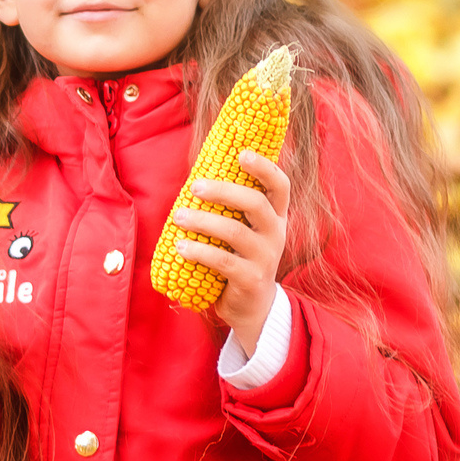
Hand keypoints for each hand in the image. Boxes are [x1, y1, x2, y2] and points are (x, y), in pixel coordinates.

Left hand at [171, 150, 290, 357]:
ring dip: (202, 221)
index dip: (265, 167)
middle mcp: (276, 234)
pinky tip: (180, 247)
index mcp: (276, 217)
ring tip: (179, 217)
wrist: (252, 307)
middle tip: (195, 187)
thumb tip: (196, 176)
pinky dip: (198, 251)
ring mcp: (266, 257)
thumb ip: (230, 208)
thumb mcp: (243, 231)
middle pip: (256, 203)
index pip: (280, 185)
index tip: (242, 153)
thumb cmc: (239, 258)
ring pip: (234, 232)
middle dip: (224, 191)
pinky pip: (222, 260)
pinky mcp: (250, 279)